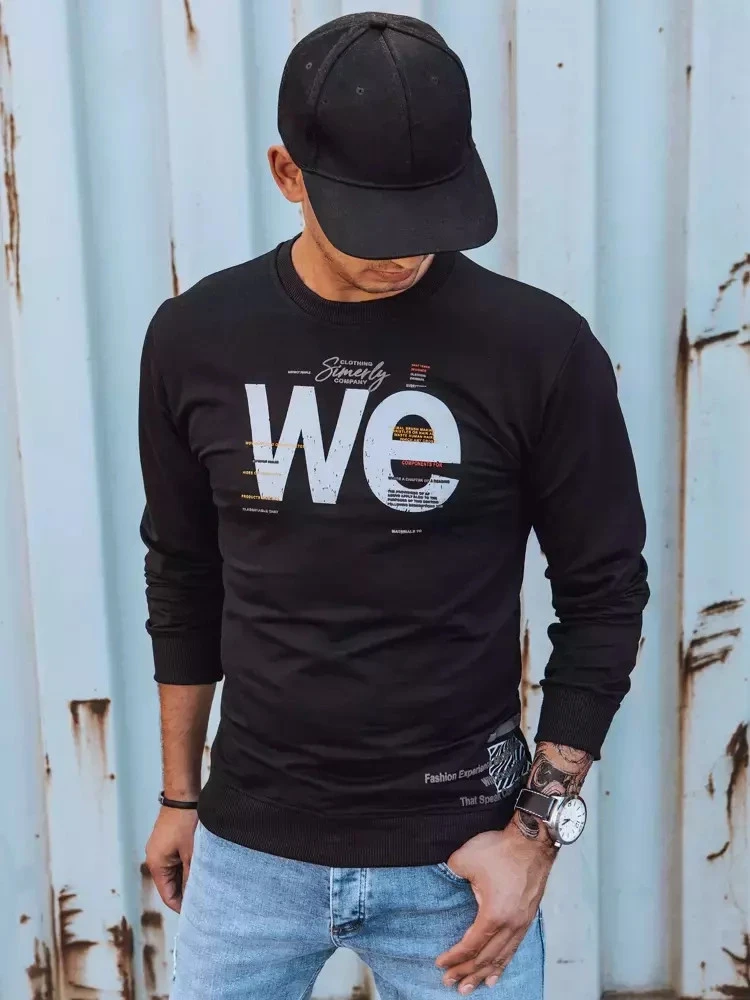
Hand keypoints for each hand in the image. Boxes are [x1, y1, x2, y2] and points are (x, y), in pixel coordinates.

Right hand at [145, 807, 198, 912]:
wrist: (183, 795)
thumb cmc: (186, 822)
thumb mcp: (192, 853)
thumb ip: (191, 877)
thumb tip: (194, 897)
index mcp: (156, 865)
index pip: (168, 896)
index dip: (182, 906)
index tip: (198, 913)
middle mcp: (155, 859)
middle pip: (170, 885)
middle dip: (186, 892)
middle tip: (206, 900)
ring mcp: (160, 850)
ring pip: (175, 873)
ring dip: (188, 878)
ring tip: (206, 885)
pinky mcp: (167, 841)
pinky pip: (176, 861)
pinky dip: (187, 866)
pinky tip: (202, 867)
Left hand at [435, 821, 555, 992]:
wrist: (533, 841)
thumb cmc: (501, 849)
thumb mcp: (465, 858)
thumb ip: (451, 873)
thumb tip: (447, 879)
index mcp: (493, 914)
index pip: (471, 945)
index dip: (455, 958)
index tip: (440, 964)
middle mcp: (510, 925)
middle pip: (486, 958)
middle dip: (466, 972)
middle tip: (450, 983)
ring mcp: (521, 923)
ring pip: (501, 957)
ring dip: (484, 974)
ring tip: (471, 987)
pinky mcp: (527, 918)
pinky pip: (514, 948)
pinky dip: (503, 963)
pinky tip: (497, 973)